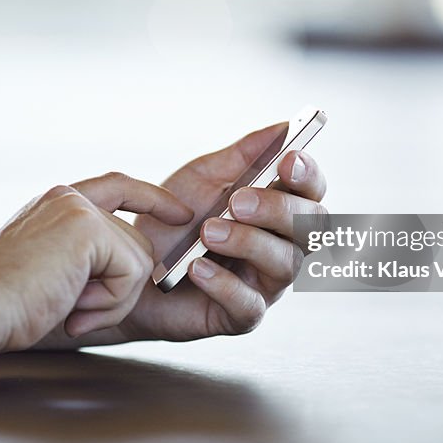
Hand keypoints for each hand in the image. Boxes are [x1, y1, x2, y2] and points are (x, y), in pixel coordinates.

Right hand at [0, 176, 190, 348]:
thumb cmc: (3, 303)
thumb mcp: (50, 266)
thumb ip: (85, 254)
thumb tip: (140, 262)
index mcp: (56, 203)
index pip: (119, 186)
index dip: (153, 198)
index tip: (181, 214)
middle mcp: (68, 197)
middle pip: (137, 242)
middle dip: (120, 289)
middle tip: (78, 310)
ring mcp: (80, 209)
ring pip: (140, 261)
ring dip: (114, 300)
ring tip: (71, 308)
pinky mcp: (89, 229)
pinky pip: (133, 274)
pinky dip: (111, 303)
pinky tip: (75, 307)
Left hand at [36, 123, 327, 347]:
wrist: (129, 267)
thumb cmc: (173, 223)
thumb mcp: (201, 179)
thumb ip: (241, 155)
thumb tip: (281, 127)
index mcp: (278, 209)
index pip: (313, 192)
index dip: (309, 176)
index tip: (288, 161)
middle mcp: (282, 246)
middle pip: (311, 229)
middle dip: (279, 211)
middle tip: (238, 202)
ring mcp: (265, 283)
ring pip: (285, 264)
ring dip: (248, 242)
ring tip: (208, 232)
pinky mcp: (241, 316)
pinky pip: (249, 305)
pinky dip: (224, 284)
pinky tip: (198, 268)